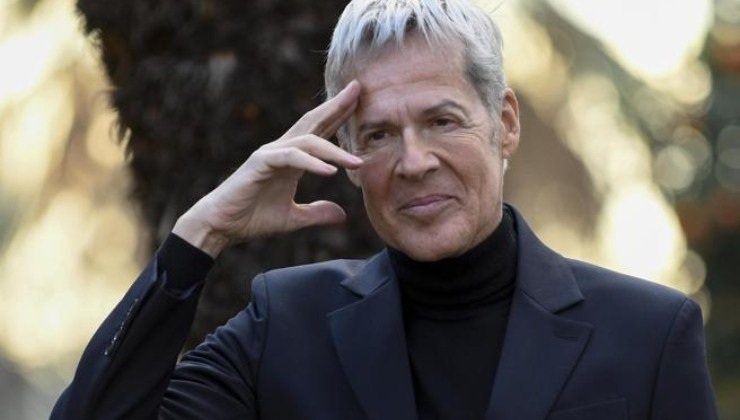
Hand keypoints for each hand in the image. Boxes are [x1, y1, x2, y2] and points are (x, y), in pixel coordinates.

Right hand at [173, 81, 362, 257]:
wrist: (221, 227)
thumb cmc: (251, 218)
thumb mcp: (294, 219)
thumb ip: (317, 214)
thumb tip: (342, 215)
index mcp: (293, 160)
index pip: (319, 132)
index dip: (338, 115)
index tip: (359, 100)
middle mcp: (283, 151)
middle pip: (313, 122)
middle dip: (337, 106)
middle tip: (358, 88)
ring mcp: (270, 154)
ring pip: (307, 142)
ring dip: (334, 151)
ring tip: (357, 162)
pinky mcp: (260, 163)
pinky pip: (290, 158)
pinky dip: (311, 163)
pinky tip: (329, 172)